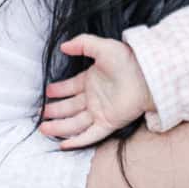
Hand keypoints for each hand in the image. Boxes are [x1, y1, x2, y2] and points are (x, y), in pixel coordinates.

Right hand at [41, 34, 152, 148]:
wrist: (147, 76)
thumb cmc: (128, 60)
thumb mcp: (103, 47)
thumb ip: (82, 43)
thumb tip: (63, 46)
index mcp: (91, 80)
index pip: (70, 88)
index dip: (58, 90)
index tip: (46, 92)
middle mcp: (94, 97)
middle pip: (69, 107)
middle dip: (55, 111)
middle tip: (41, 114)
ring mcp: (100, 111)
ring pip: (75, 123)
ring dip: (59, 127)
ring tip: (44, 128)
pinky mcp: (108, 123)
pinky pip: (90, 135)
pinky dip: (77, 140)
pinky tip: (63, 144)